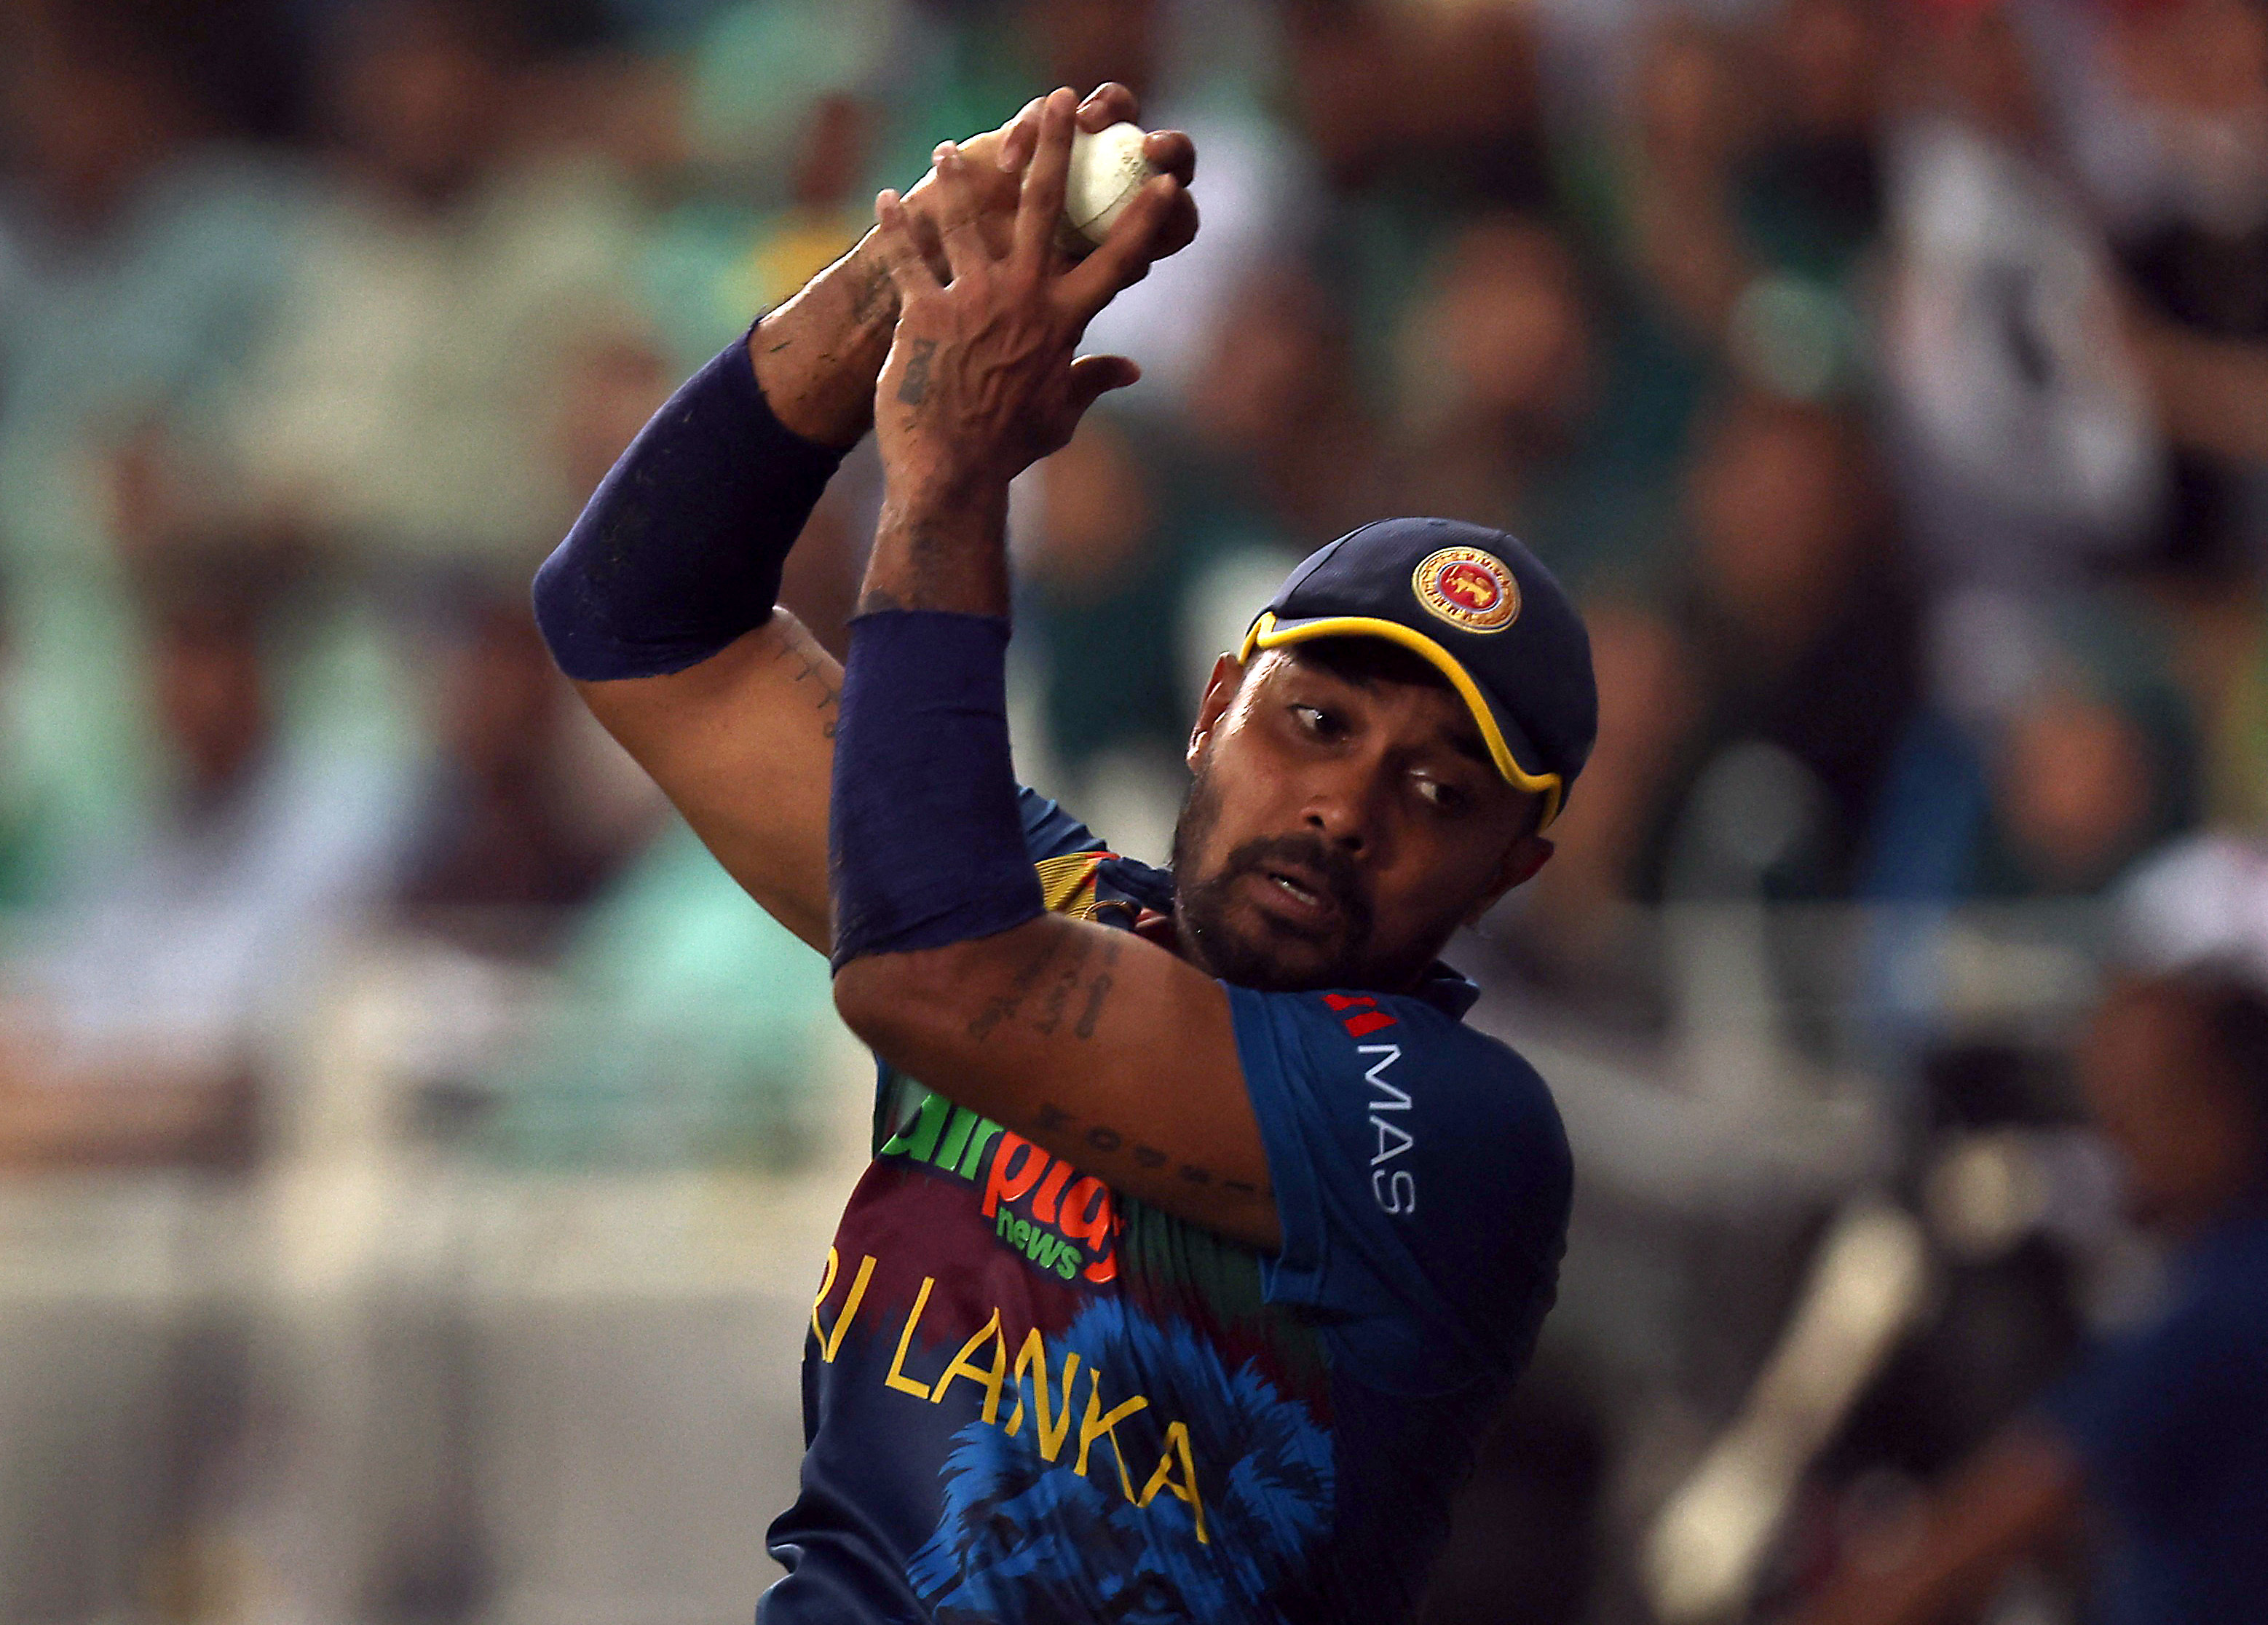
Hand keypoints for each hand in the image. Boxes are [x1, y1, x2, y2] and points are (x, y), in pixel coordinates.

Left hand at [868, 87, 1183, 501]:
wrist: (951, 474)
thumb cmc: (1008, 447)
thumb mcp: (1059, 415)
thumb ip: (1092, 380)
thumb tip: (1130, 369)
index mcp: (1062, 322)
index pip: (1115, 261)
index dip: (1143, 219)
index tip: (1165, 181)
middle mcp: (1022, 300)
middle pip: (1044, 208)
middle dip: (1054, 147)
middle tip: (1061, 101)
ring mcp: (973, 302)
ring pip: (965, 220)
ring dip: (956, 178)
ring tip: (947, 150)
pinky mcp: (924, 313)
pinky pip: (908, 258)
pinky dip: (895, 228)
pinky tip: (885, 200)